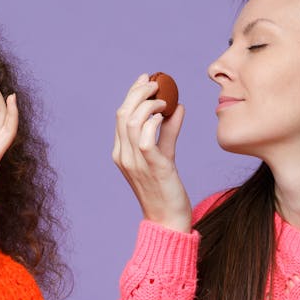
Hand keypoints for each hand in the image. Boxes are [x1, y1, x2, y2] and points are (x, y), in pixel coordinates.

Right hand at [111, 74, 190, 231]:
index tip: (146, 79)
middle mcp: (124, 156)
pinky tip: (165, 115)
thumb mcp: (165, 155)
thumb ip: (169, 131)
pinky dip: (154, 122)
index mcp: (121, 153)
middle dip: (139, 93)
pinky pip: (146, 138)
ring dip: (149, 104)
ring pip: (132, 122)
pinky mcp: (152, 167)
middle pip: (123, 114)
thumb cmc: (166, 189)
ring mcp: (135, 163)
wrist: (168, 219)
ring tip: (164, 100)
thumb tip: (179, 107)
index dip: (132, 94)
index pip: (120, 116)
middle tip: (156, 83)